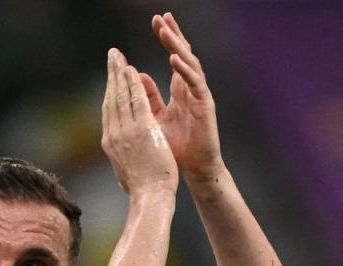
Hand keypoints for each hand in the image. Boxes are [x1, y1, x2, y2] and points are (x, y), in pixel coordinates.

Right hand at [101, 48, 178, 195]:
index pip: (108, 111)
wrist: (149, 198)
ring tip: (119, 56)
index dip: (110, 91)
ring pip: (121, 96)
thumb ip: (122, 155)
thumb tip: (118, 153)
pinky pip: (136, 101)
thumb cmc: (142, 189)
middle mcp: (113, 135)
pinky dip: (134, 85)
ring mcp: (126, 132)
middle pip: (110, 99)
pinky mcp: (141, 130)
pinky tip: (133, 71)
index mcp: (110, 143)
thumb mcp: (126, 170)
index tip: (112, 77)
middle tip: (111, 56)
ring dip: (120, 74)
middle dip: (111, 75)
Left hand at [142, 13, 223, 182]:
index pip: (175, 57)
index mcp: (181, 90)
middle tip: (161, 17)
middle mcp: (192, 89)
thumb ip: (149, 98)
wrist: (193, 170)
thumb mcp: (156, 119)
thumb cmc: (176, 148)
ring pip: (190, 64)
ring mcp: (199, 96)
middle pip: (183, 55)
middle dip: (172, 35)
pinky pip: (195, 83)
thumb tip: (136, 78)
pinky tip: (174, 58)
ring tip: (166, 31)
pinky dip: (184, 70)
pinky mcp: (205, 106)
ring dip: (178, 46)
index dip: (167, 39)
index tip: (156, 21)